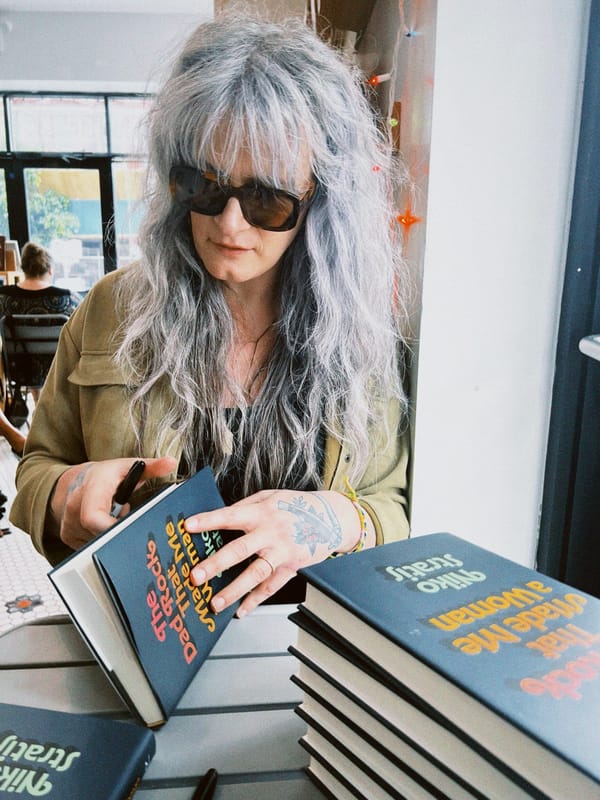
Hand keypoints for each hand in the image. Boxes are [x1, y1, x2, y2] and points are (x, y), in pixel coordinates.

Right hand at [49, 456, 177, 550]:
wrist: (77, 480)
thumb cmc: (105, 475)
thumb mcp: (128, 467)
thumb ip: (151, 467)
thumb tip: (171, 462)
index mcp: (90, 489)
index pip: (93, 517)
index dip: (110, 529)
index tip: (130, 530)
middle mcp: (74, 507)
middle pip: (98, 534)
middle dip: (118, 533)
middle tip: (130, 522)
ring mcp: (68, 524)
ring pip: (96, 542)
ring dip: (111, 536)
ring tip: (117, 518)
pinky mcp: (68, 537)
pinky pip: (90, 546)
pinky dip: (103, 539)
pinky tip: (108, 525)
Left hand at [185, 488, 372, 616]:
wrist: (332, 517)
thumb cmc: (297, 505)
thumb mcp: (270, 497)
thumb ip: (246, 506)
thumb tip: (221, 515)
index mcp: (261, 512)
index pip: (230, 516)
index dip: (208, 521)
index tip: (187, 526)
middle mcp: (270, 533)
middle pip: (239, 550)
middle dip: (216, 565)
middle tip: (196, 576)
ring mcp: (281, 552)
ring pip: (255, 574)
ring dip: (234, 590)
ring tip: (215, 603)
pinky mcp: (291, 567)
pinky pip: (271, 587)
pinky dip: (255, 600)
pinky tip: (240, 610)